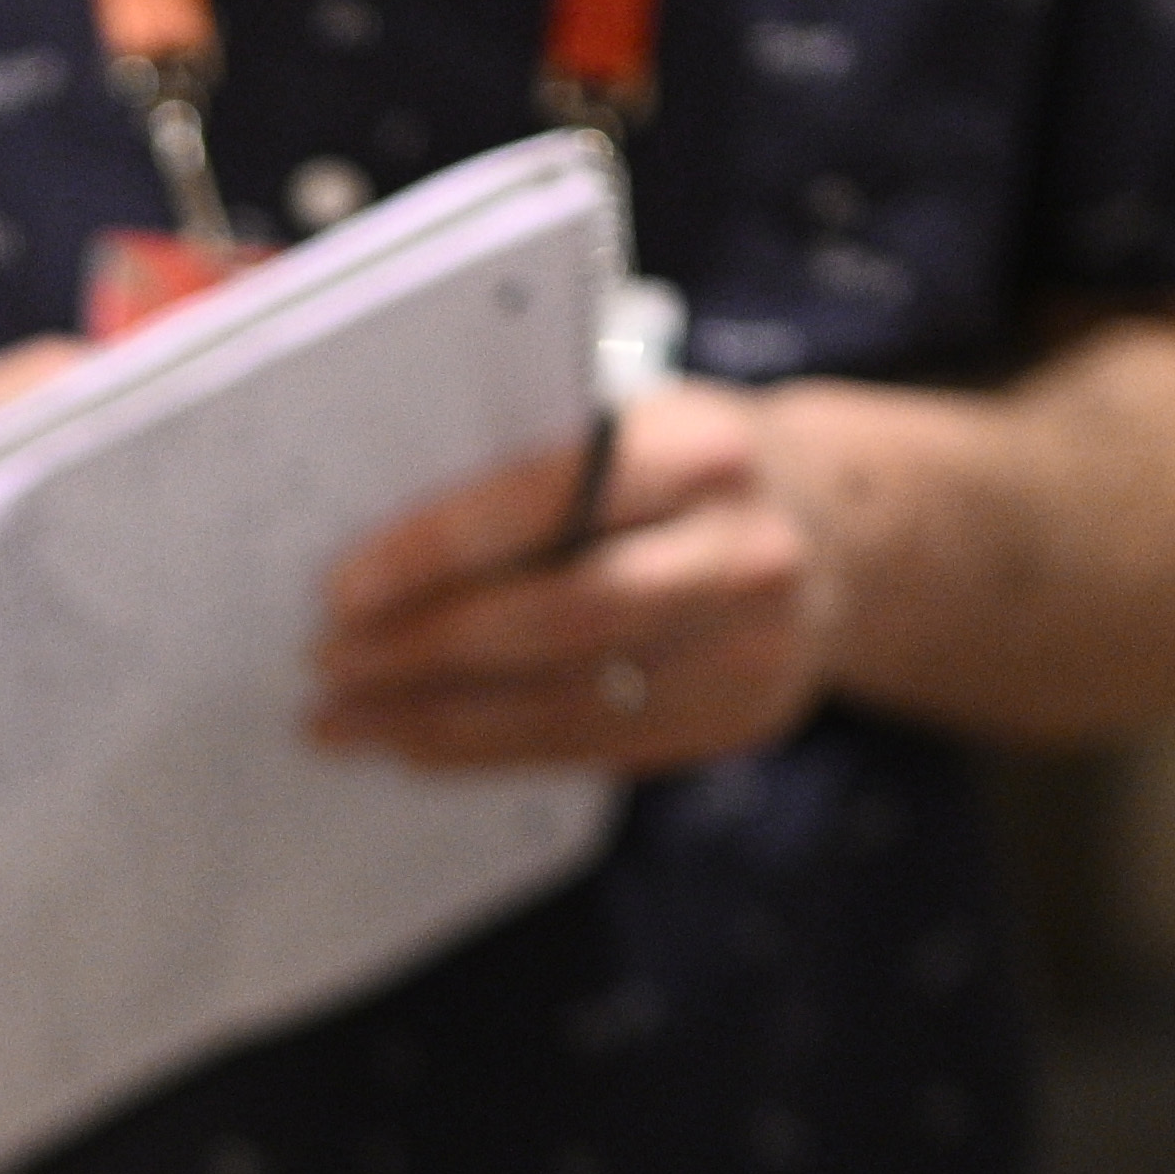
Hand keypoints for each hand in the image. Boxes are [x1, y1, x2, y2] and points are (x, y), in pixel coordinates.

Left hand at [306, 383, 841, 773]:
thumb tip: (382, 548)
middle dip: (424, 649)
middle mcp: (739, 551)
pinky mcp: (738, 719)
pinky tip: (418, 743)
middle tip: (328, 667)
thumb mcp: (642, 424)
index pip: (548, 501)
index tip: (342, 590)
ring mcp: (748, 649)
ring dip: (435, 719)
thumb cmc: (692, 469)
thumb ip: (542, 468)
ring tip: (345, 721)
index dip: (436, 551)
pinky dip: (490, 749)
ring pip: (565, 702)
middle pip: (558, 617)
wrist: (846, 531)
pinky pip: (589, 748)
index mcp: (700, 449)